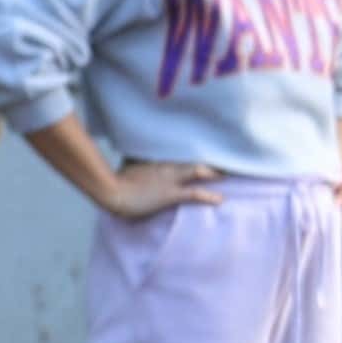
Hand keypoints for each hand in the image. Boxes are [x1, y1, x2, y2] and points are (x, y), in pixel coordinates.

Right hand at [99, 155, 227, 222]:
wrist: (111, 192)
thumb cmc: (118, 180)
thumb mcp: (131, 165)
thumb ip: (142, 158)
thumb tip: (143, 156)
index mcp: (158, 157)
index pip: (181, 149)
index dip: (196, 148)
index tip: (209, 144)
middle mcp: (166, 164)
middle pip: (194, 157)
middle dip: (211, 157)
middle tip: (227, 156)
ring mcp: (170, 178)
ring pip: (198, 170)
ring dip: (215, 173)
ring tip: (230, 173)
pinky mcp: (170, 194)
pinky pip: (194, 193)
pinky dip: (209, 196)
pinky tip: (221, 199)